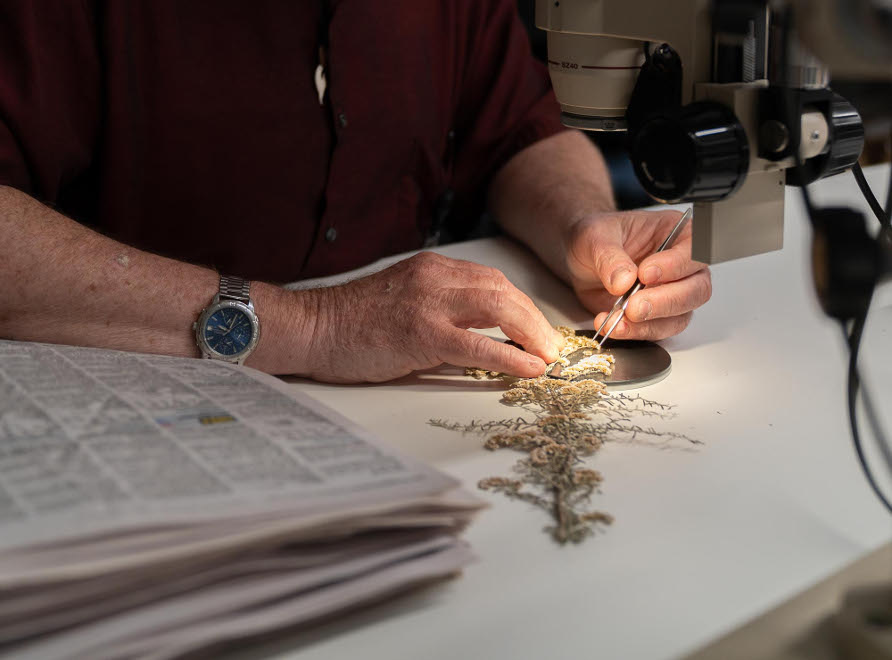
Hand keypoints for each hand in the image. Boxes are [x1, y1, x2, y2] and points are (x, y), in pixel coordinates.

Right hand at [301, 252, 563, 382]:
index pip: (492, 280)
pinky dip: (510, 356)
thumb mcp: (404, 300)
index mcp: (432, 268)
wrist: (312, 327)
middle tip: (550, 345)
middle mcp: (435, 277)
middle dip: (534, 319)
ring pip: (499, 308)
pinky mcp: (421, 332)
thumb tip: (482, 336)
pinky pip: (478, 344)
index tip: (536, 328)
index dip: (521, 305)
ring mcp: (428, 302)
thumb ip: (441, 308)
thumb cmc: (352, 322)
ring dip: (530, 334)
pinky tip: (529, 368)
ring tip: (546, 356)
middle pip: (503, 290)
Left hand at [565, 210, 711, 339]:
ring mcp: (672, 293)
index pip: (694, 251)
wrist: (581, 259)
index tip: (645, 274)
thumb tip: (623, 281)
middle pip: (696, 289)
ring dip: (650, 323)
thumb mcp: (595, 237)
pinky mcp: (657, 316)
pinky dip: (636, 332)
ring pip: (681, 316)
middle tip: (635, 306)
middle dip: (665, 302)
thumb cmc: (596, 238)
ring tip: (618, 321)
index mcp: (678, 233)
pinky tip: (614, 326)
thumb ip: (609, 257)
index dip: (675, 266)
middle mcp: (682, 266)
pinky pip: (658, 331)